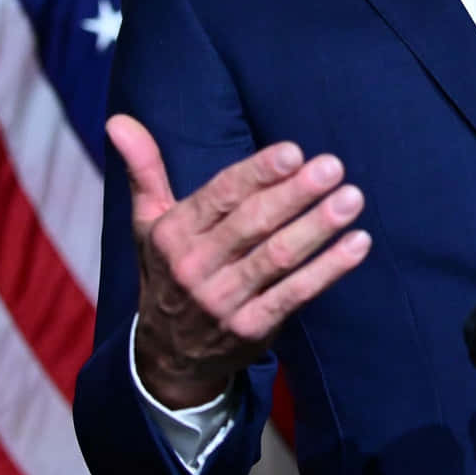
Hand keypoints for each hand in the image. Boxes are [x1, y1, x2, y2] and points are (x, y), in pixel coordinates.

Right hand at [108, 114, 370, 408]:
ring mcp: (223, 300)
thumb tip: (119, 120)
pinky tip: (357, 244)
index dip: (258, 173)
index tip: (293, 151)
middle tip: (333, 166)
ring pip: (276, 258)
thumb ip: (144, 170)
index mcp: (172, 234)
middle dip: (295, 193)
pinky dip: (328, 270)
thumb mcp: (148, 223)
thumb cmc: (167, 271)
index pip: (220, 196)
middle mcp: (194, 267)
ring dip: (318, 227)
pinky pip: (294, 295)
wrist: (168, 354)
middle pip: (252, 224)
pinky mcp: (251, 328)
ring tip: (352, 199)